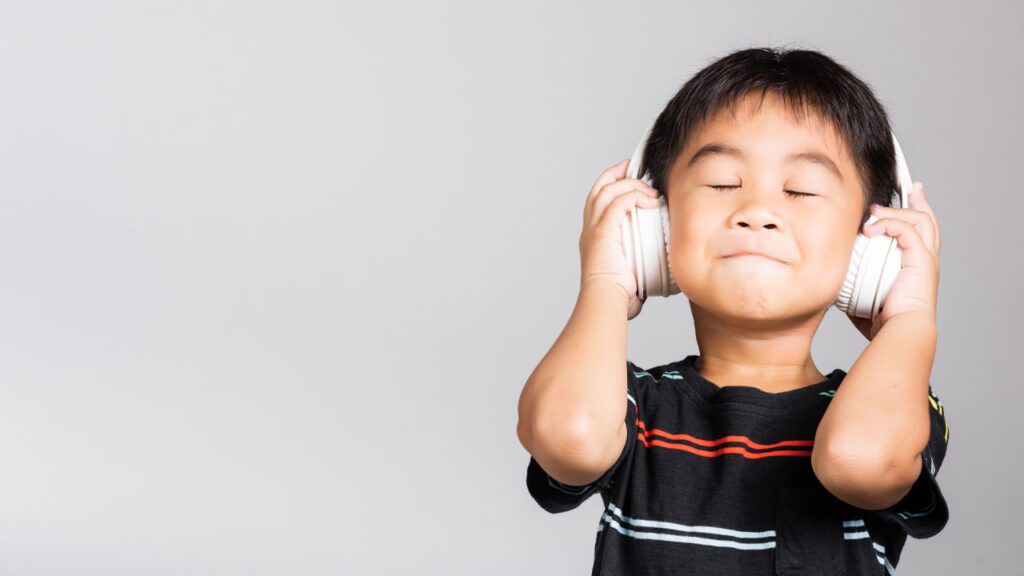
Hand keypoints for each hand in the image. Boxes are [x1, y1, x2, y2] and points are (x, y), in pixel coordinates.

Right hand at [579, 158, 661, 319]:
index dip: (610, 184)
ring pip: (608, 191)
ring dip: (630, 185)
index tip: (627, 176)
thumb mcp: (630, 275)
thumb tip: (656, 274)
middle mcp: (590, 230)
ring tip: (650, 191)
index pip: (597, 202)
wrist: (606, 302)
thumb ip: (640, 267)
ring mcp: (594, 229)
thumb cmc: (617, 297)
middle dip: (615, 174)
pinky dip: (633, 196)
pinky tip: (649, 201)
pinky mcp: (602, 232)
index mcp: (593, 238)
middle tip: (633, 167)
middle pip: (598, 189)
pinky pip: (617, 203)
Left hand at [847, 181, 941, 339]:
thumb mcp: (863, 302)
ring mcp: (925, 259)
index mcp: (917, 268)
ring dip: (897, 211)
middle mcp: (926, 261)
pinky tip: (870, 229)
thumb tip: (832, 289)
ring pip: (920, 220)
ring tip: (875, 210)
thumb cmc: (884, 325)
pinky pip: (906, 230)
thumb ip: (852, 291)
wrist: (900, 332)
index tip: (911, 200)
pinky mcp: (921, 259)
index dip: (916, 216)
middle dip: (920, 202)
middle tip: (912, 187)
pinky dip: (889, 224)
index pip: (921, 236)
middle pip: (928, 221)